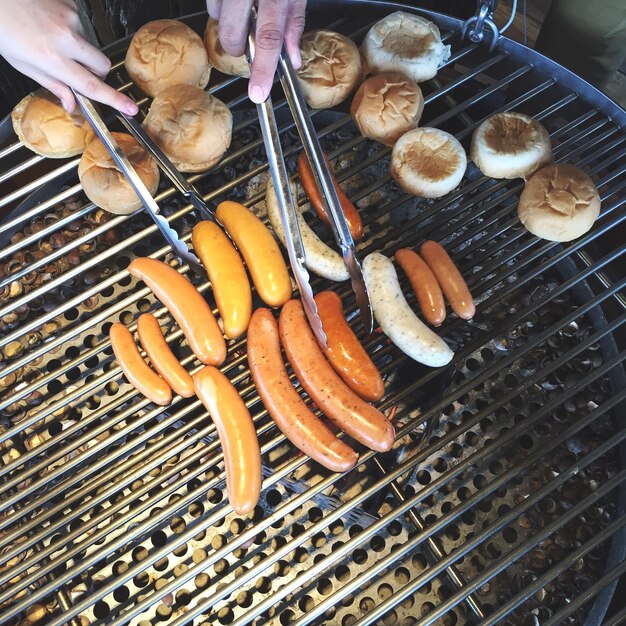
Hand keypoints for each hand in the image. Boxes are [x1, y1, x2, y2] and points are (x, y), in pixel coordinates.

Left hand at [0, 0, 137, 114]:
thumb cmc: (2, 26)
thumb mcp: (22, 64)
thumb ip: (52, 84)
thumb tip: (72, 102)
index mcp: (52, 58)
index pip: (92, 86)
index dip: (114, 99)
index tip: (131, 108)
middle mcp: (66, 38)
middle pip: (102, 65)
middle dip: (96, 72)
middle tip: (77, 70)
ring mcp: (71, 19)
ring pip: (91, 45)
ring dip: (79, 48)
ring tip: (52, 39)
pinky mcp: (72, 5)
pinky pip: (81, 26)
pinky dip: (70, 29)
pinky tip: (51, 24)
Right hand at [207, 0, 306, 102]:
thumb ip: (294, 24)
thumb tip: (293, 60)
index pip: (268, 38)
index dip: (263, 68)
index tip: (259, 92)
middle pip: (232, 36)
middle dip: (237, 47)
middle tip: (249, 38)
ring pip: (216, 19)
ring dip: (228, 23)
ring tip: (243, 9)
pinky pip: (211, 6)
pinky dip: (222, 9)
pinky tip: (235, 1)